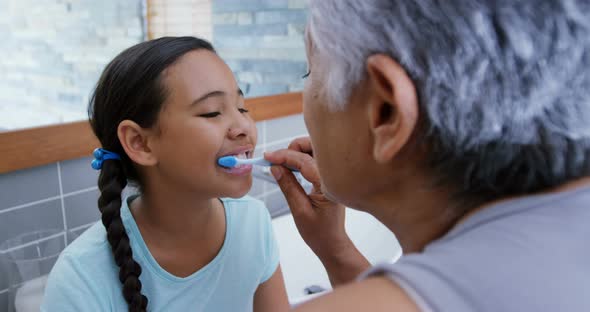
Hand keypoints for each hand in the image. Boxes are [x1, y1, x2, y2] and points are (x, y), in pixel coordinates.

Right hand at [265, 137, 368, 284]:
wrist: (333, 243)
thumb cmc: (319, 232)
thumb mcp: (299, 210)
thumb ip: (288, 186)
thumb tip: (275, 167)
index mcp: (329, 185)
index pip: (305, 161)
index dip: (284, 156)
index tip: (268, 156)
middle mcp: (334, 176)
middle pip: (314, 148)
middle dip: (294, 148)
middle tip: (276, 159)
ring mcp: (334, 176)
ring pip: (315, 151)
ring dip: (297, 152)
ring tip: (282, 163)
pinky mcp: (330, 178)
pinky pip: (316, 160)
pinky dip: (302, 159)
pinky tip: (291, 167)